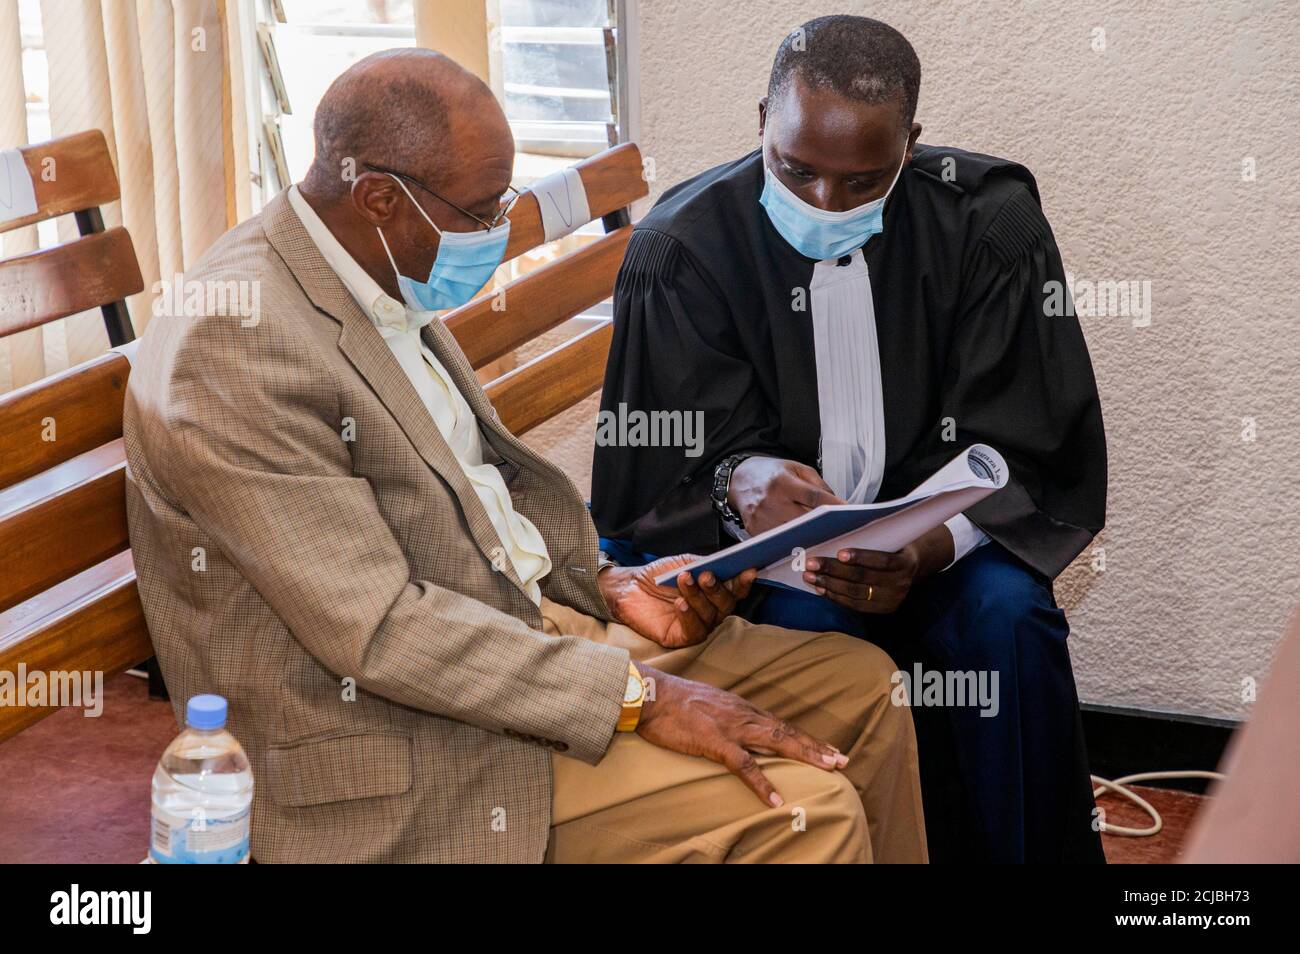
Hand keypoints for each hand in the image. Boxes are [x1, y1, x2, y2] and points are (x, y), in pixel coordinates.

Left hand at [599, 555, 757, 648]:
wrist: (630, 587)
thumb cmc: (660, 575)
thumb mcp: (685, 563)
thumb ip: (707, 564)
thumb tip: (728, 562)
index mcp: (714, 593)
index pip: (735, 590)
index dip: (744, 582)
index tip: (748, 570)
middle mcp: (710, 612)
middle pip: (725, 605)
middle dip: (717, 589)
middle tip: (706, 575)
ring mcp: (697, 625)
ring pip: (709, 616)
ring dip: (697, 597)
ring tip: (684, 580)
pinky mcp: (681, 638)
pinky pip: (693, 631)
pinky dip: (688, 616)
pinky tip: (680, 603)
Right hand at [635, 665, 848, 805]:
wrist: (650, 694)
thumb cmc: (674, 701)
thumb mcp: (708, 704)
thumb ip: (726, 715)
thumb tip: (736, 726)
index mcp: (741, 708)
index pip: (780, 724)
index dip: (806, 738)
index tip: (828, 749)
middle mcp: (743, 715)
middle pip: (787, 732)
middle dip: (816, 747)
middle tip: (843, 760)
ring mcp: (731, 727)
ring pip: (776, 742)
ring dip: (805, 755)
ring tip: (829, 768)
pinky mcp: (715, 742)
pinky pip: (743, 765)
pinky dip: (761, 782)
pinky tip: (775, 798)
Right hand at [727, 456, 841, 535]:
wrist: (739, 480)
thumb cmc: (771, 473)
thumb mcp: (796, 468)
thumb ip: (818, 484)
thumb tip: (838, 504)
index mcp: (782, 482)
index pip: (813, 496)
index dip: (832, 505)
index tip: (849, 512)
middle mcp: (771, 501)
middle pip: (804, 519)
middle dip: (824, 525)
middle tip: (842, 530)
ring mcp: (761, 519)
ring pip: (793, 535)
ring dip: (811, 537)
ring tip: (827, 538)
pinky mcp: (755, 531)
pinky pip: (779, 541)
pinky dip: (793, 542)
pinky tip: (805, 542)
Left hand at [801, 524, 954, 612]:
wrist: (910, 567)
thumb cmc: (892, 546)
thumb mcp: (889, 538)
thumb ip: (871, 536)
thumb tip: (837, 527)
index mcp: (906, 562)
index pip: (882, 560)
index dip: (860, 557)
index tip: (839, 552)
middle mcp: (901, 584)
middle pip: (863, 578)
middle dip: (834, 570)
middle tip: (811, 563)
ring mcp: (892, 600)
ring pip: (855, 593)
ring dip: (829, 584)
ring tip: (809, 575)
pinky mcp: (882, 610)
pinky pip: (855, 605)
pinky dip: (835, 596)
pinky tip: (820, 587)